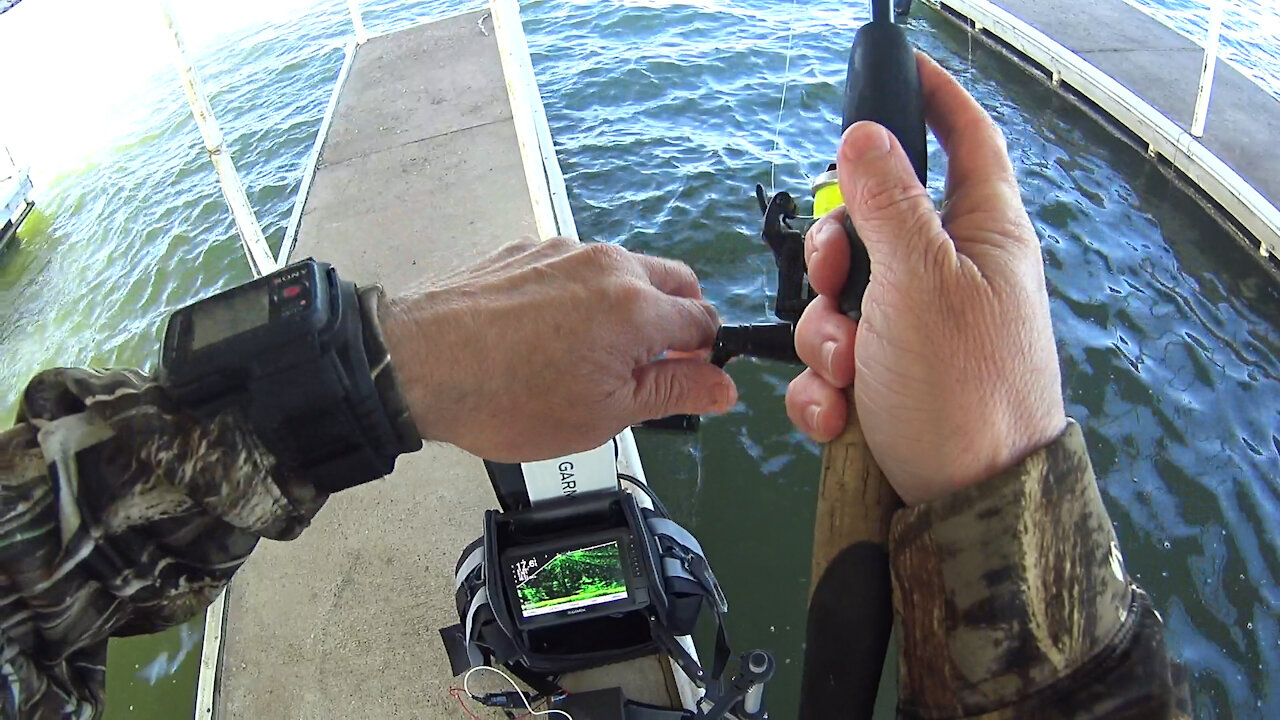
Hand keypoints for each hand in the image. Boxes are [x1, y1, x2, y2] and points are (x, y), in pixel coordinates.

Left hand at [381, 237, 736, 461]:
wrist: (417, 364)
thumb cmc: (508, 398)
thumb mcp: (604, 414)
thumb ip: (673, 392)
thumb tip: (724, 386)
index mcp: (638, 308)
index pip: (705, 322)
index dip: (706, 356)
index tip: (689, 380)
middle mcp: (609, 264)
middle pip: (675, 283)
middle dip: (677, 321)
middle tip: (647, 367)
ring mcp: (565, 249)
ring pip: (624, 271)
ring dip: (628, 307)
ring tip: (590, 355)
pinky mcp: (527, 248)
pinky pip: (575, 266)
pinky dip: (582, 295)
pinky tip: (548, 333)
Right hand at [785, 55, 1066, 505]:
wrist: (966, 510)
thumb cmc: (966, 392)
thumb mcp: (921, 285)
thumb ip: (887, 204)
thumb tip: (865, 134)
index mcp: (981, 235)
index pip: (966, 140)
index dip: (936, 100)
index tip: (900, 71)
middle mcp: (948, 276)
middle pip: (869, 225)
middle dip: (834, 264)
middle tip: (840, 292)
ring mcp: (913, 332)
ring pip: (836, 300)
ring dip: (824, 339)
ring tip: (848, 376)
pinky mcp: (884, 382)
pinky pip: (831, 361)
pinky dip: (823, 387)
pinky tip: (840, 412)